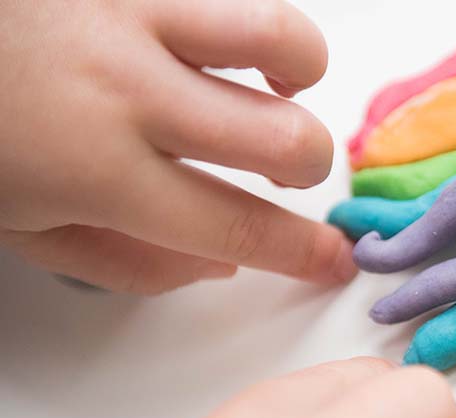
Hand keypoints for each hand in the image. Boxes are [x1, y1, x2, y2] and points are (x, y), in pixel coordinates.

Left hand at [0, 0, 356, 293]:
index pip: (238, 225)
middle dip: (307, 170)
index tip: (332, 260)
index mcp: (96, 169)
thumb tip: (221, 261)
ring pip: (282, 38)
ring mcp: (131, 7)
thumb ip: (131, 260)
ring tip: (273, 86)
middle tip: (282, 171)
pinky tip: (222, 36)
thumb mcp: (23, 228)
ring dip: (297, 75)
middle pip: (286, 140)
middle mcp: (127, 85)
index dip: (303, 254)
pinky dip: (245, 23)